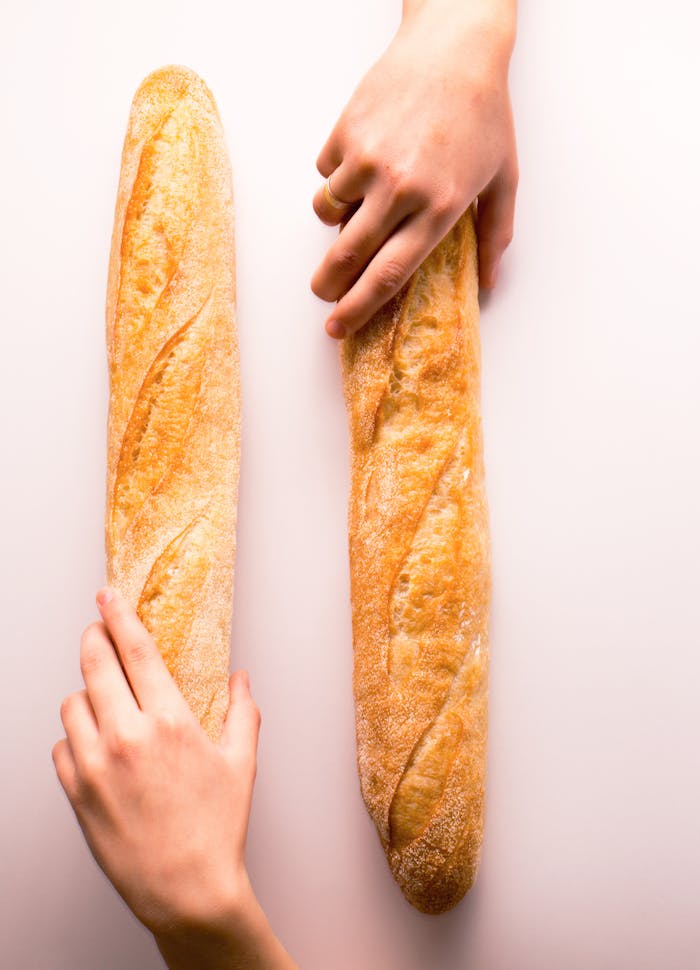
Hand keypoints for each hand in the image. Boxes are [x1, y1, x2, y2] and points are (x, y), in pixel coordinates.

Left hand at [52, 586, 260, 937]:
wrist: (186, 890)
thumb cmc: (215, 828)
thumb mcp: (241, 763)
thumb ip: (242, 712)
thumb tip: (240, 678)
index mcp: (169, 721)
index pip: (135, 649)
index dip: (118, 615)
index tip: (108, 597)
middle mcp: (126, 736)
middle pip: (93, 664)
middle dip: (93, 639)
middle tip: (98, 633)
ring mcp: (94, 765)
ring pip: (71, 703)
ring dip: (86, 693)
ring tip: (104, 701)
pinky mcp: (75, 793)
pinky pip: (60, 746)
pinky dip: (74, 738)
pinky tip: (96, 746)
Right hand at [311, 0, 517, 338]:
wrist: (454, 46)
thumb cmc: (484, 113)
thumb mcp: (503, 179)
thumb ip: (494, 237)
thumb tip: (490, 285)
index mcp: (439, 209)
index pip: (389, 275)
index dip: (360, 308)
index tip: (339, 327)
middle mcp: (400, 189)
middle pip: (348, 257)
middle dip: (328, 285)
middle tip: (323, 293)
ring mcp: (368, 160)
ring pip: (328, 213)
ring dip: (336, 219)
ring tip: (357, 204)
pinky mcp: (345, 134)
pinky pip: (326, 173)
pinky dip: (337, 175)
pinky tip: (365, 156)